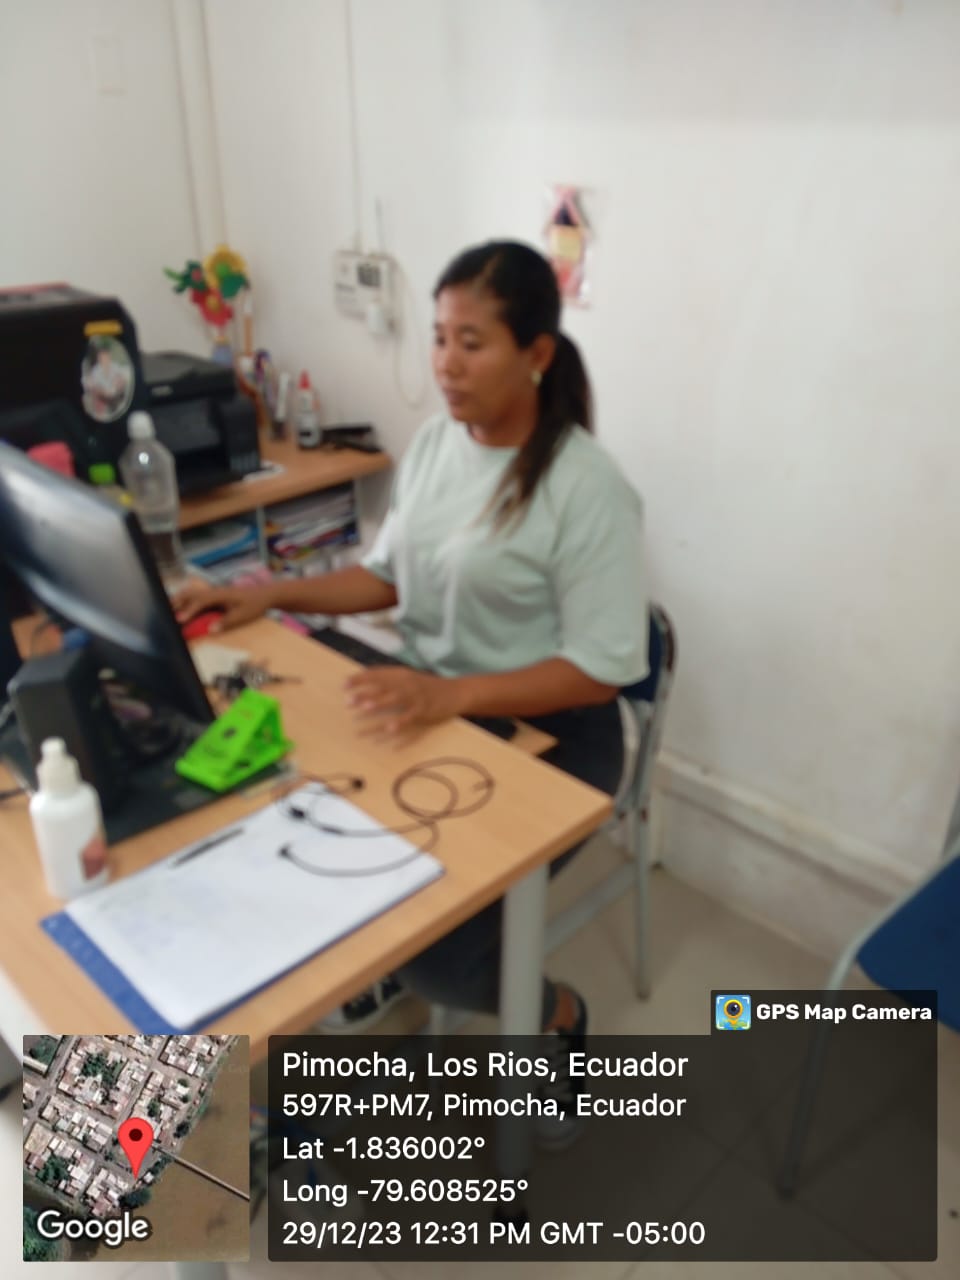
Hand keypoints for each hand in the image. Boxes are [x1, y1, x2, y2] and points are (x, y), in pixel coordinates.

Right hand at [172, 581, 274, 632]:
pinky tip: (179, 608)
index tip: (179, 620)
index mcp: (220, 595)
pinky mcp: (214, 596)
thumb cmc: (255, 604)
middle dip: (176, 603)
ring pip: (191, 594)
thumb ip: (226, 622)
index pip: (200, 602)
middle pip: (190, 594)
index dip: (188, 611)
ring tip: (166, 609)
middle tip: (162, 613)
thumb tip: (210, 629)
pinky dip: (186, 601)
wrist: (265, 594)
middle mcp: (214, 592)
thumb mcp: (243, 616)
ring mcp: (213, 592)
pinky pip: (196, 597)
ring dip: (179, 601)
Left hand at [344, 667, 465, 738]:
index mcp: (402, 674)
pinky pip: (410, 717)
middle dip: (365, 693)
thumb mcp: (409, 678)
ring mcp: (417, 696)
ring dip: (379, 703)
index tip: (343, 685)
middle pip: (383, 686)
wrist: (456, 692)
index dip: (360, 678)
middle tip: (348, 701)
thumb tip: (366, 683)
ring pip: (395, 699)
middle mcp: (408, 683)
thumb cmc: (428, 687)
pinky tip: (389, 728)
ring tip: (364, 709)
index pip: (377, 674)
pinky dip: (400, 722)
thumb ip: (390, 680)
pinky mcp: (425, 710)